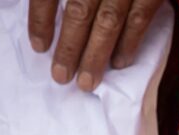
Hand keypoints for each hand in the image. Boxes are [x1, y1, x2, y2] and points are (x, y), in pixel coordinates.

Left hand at [28, 0, 164, 90]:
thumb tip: (49, 4)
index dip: (41, 18)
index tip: (37, 46)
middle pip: (79, 9)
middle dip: (70, 47)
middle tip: (60, 77)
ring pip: (109, 21)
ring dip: (96, 54)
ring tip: (85, 82)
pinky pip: (140, 18)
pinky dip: (129, 43)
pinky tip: (119, 62)